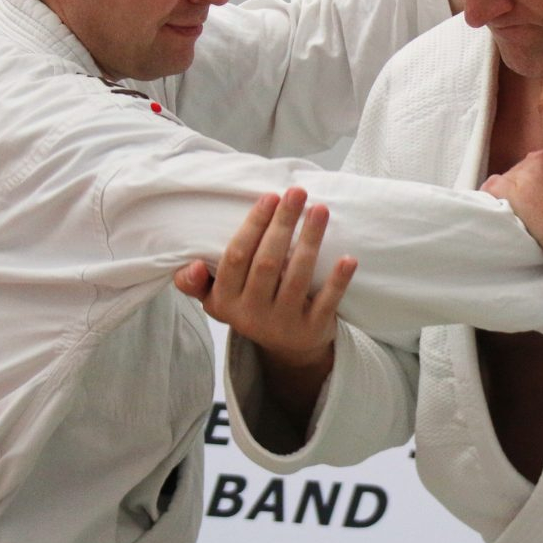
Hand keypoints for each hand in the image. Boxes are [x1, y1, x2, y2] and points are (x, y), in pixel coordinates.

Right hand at [174, 188, 356, 417]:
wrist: (287, 349)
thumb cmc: (251, 306)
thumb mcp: (217, 299)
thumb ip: (196, 282)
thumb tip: (193, 265)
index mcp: (225, 300)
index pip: (237, 257)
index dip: (253, 226)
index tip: (270, 196)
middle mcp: (251, 314)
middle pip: (268, 263)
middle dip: (283, 224)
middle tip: (297, 192)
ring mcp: (283, 324)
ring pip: (297, 278)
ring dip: (310, 241)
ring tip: (320, 210)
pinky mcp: (311, 330)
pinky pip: (326, 303)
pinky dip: (338, 281)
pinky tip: (348, 258)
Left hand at [482, 106, 542, 281]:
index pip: (541, 159)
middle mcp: (540, 158)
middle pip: (524, 173)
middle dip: (534, 190)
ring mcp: (525, 177)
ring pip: (508, 184)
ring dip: (518, 199)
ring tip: (536, 220)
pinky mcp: (514, 199)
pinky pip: (491, 193)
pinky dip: (494, 201)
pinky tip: (507, 214)